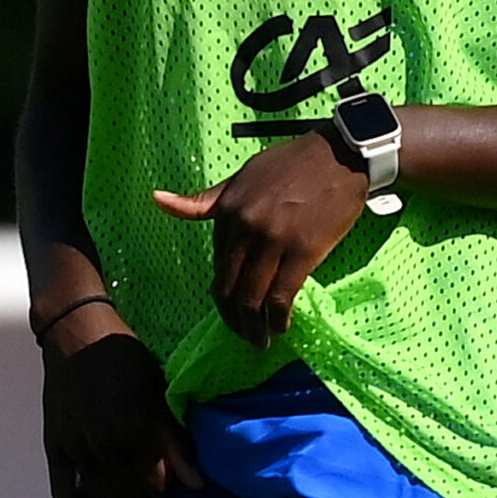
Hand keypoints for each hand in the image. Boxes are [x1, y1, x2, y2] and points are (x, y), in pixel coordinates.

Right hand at [40, 306, 202, 497]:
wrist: (75, 332)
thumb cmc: (122, 357)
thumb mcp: (157, 393)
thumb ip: (176, 442)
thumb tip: (196, 484)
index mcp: (134, 430)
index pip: (157, 487)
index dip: (165, 483)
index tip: (164, 469)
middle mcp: (104, 445)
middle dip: (143, 492)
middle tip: (144, 473)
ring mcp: (76, 448)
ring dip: (116, 497)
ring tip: (121, 479)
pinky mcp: (54, 446)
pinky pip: (64, 492)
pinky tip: (91, 484)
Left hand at [156, 128, 366, 350]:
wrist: (339, 156)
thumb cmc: (291, 165)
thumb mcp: (241, 177)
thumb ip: (205, 201)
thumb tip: (157, 199)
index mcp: (227, 210)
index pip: (217, 263)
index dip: (221, 292)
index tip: (229, 307)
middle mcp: (245, 228)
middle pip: (229, 286)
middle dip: (232, 318)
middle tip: (241, 335)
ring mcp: (274, 241)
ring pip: (252, 296)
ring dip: (253, 327)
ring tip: (259, 341)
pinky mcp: (304, 252)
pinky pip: (283, 295)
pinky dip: (277, 318)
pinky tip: (279, 328)